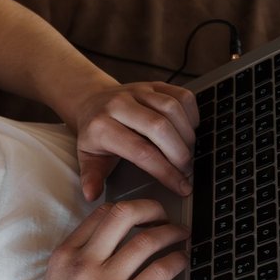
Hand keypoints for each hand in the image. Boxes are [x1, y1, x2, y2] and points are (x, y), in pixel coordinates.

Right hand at [21, 198, 188, 279]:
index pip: (101, 213)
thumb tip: (109, 243)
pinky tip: (181, 261)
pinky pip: (159, 271)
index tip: (143, 214)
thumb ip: (77, 260)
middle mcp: (82, 263)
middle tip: (165, 216)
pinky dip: (176, 260)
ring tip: (181, 237)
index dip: (128, 206)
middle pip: (124, 214)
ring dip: (171, 233)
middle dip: (152, 208)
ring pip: (147, 240)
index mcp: (64, 256)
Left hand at [69, 82, 199, 201]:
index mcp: (102, 127)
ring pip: (172, 108)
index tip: (181, 187)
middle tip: (187, 172)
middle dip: (180, 154)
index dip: (165, 171)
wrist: (92, 101)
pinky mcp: (153, 84)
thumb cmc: (94, 134)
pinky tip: (189, 131)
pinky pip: (181, 95)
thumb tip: (91, 195)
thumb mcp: (87, 157)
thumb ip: (91, 177)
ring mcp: (137, 91)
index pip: (141, 152)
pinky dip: (192, 114)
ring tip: (189, 153)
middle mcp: (119, 105)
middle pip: (160, 128)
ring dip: (187, 134)